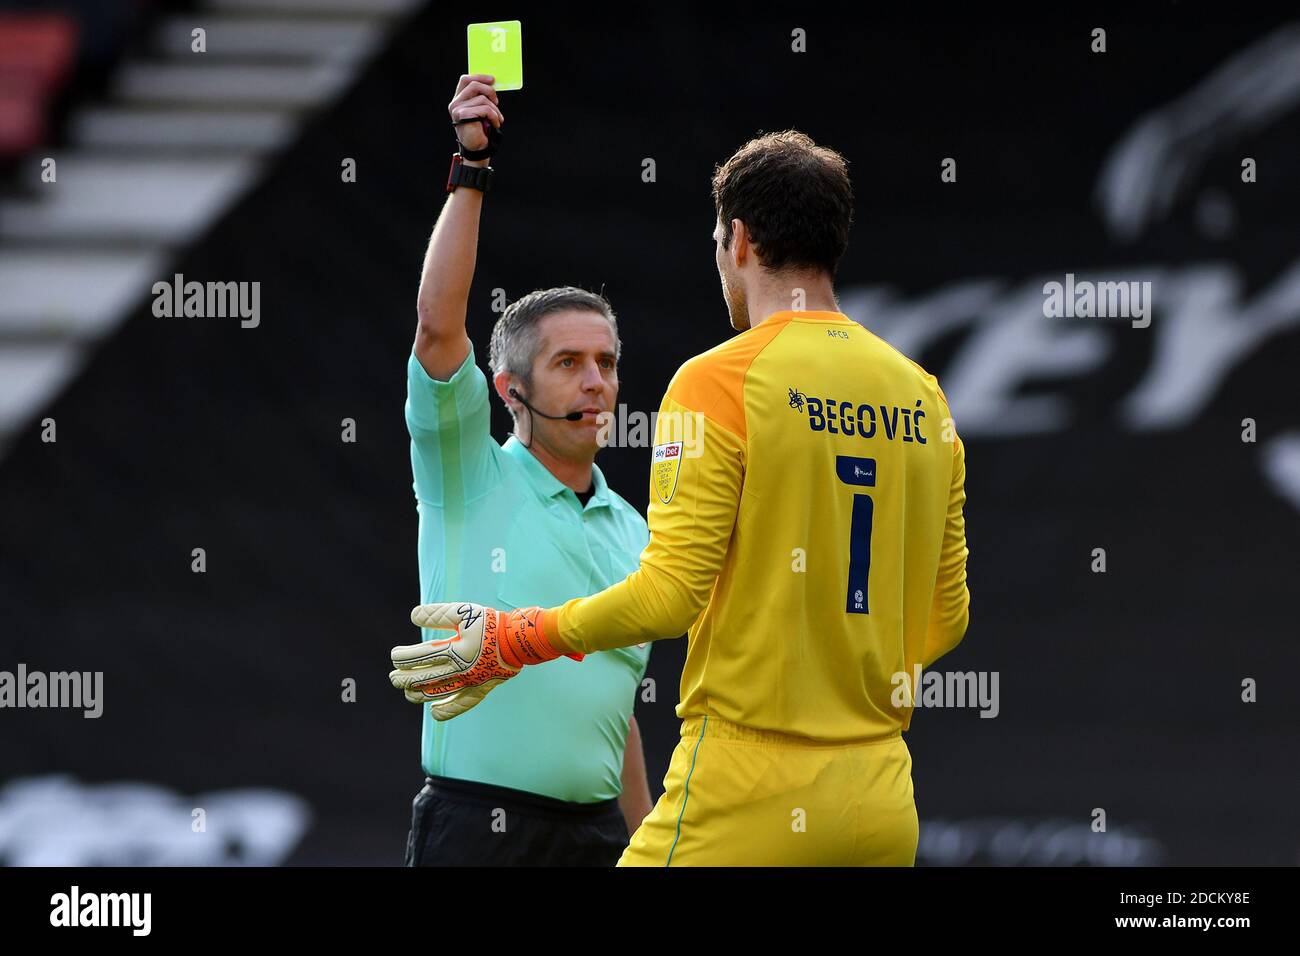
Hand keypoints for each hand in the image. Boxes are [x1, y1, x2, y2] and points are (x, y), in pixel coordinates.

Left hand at [389, 602, 558, 720]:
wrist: (520, 638)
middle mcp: (461, 670)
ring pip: (437, 694)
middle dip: (404, 678)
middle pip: (424, 678)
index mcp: (455, 650)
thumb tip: (412, 616)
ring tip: (407, 692)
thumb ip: (437, 614)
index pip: (420, 657)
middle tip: (393, 677)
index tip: (394, 656)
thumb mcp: (464, 612)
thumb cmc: (490, 623)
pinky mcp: (481, 688)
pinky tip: (434, 712)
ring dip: (418, 694)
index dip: (402, 657)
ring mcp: (470, 682)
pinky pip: (462, 704)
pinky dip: (447, 710)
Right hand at [448, 73, 502, 153]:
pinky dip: (494, 116)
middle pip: (474, 85)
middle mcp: (455, 103)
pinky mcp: (463, 115)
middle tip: (497, 102)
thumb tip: (492, 84)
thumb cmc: (480, 129)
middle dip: (490, 91)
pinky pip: (485, 109)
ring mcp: (457, 109)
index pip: (465, 80)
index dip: (479, 77)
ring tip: (498, 118)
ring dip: (495, 109)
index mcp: (458, 99)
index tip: (492, 80)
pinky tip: (496, 124)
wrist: (478, 149)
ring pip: (482, 98)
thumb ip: (481, 97)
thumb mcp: (480, 110)